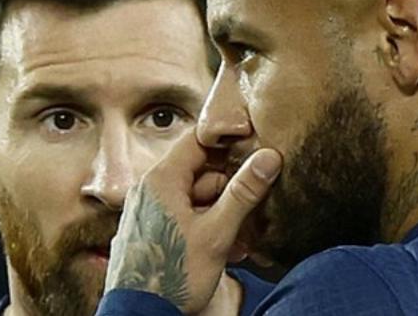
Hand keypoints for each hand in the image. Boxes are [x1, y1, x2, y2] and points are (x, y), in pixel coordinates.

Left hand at [104, 129, 282, 313]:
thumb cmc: (173, 276)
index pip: (198, 140)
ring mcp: (149, 212)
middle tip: (258, 205)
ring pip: (196, 199)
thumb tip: (268, 158)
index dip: (229, 141)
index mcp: (161, 180)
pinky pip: (185, 218)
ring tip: (244, 238)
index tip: (255, 148)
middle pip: (201, 172)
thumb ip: (244, 193)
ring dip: (224, 214)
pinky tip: (229, 249)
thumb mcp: (217, 233)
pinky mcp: (152, 232)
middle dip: (232, 189)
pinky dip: (207, 228)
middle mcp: (150, 190)